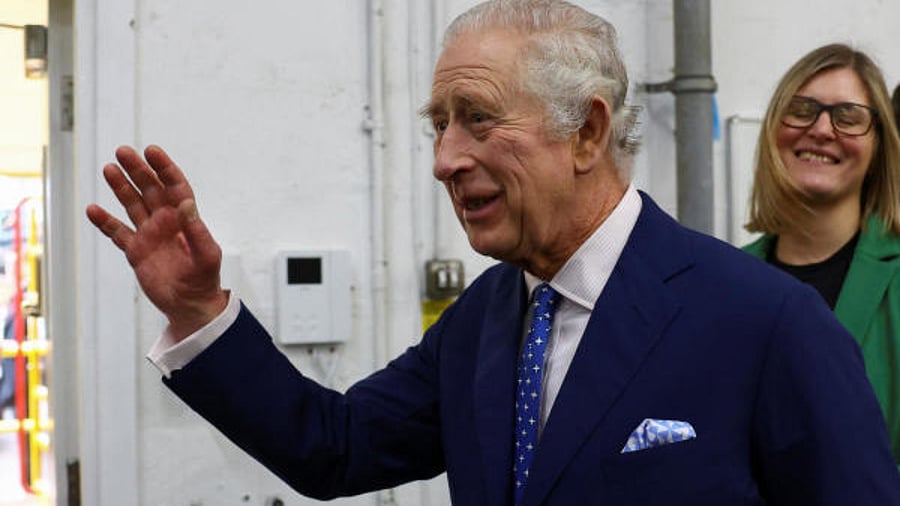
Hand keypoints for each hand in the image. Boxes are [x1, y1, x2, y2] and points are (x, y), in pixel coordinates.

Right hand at [86, 145, 227, 340]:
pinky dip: (105, 222)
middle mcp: (166, 222)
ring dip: (121, 187)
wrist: (190, 305)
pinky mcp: (136, 251)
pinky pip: (117, 232)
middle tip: (123, 152)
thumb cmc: (204, 278)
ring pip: (133, 205)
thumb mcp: (207, 254)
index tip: (152, 151)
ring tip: (109, 169)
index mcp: (185, 219)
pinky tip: (93, 210)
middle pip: (150, 189)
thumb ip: (197, 230)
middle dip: (138, 170)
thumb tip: (186, 204)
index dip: (164, 168)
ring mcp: (149, 235)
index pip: (175, 186)